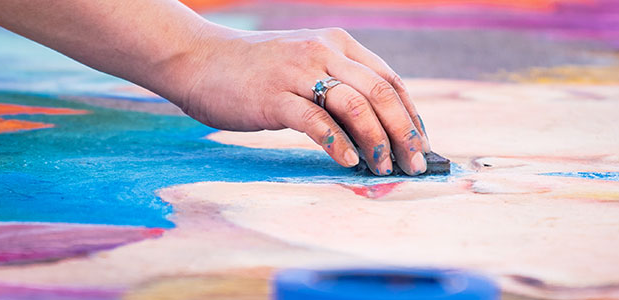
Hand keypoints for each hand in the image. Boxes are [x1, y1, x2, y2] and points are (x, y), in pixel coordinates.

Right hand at [154, 25, 430, 175]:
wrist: (197, 59)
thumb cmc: (254, 71)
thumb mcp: (305, 65)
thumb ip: (338, 86)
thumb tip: (376, 130)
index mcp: (337, 44)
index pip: (390, 80)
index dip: (411, 116)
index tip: (421, 146)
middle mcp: (323, 52)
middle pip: (381, 93)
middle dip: (404, 133)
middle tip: (415, 164)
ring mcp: (298, 72)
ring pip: (355, 105)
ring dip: (376, 141)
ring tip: (383, 168)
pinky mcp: (273, 96)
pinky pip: (315, 120)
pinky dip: (337, 143)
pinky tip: (348, 162)